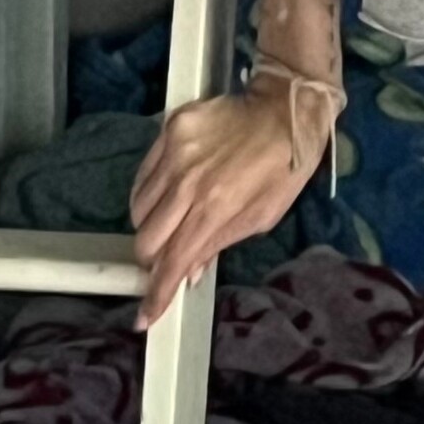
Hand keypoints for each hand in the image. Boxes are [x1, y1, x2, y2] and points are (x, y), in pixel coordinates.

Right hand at [128, 80, 327, 328]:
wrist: (286, 107)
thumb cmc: (284, 165)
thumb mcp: (263, 215)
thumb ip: (220, 243)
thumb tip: (188, 273)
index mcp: (215, 207)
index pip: (173, 261)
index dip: (157, 294)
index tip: (145, 317)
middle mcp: (188, 181)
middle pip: (145, 239)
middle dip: (152, 259)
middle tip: (167, 257)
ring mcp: (174, 152)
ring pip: (137, 209)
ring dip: (150, 225)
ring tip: (171, 221)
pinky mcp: (169, 129)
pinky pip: (142, 175)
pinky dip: (149, 193)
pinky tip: (167, 194)